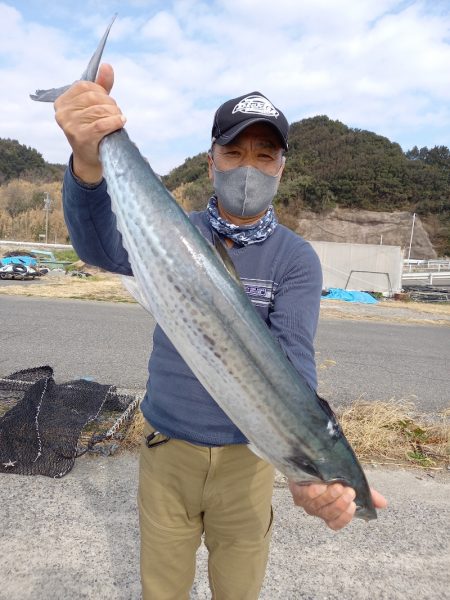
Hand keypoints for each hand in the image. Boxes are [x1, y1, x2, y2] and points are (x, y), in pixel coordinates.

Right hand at [54, 63, 125, 182]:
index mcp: (62, 102)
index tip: (107, 100)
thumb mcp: (94, 106)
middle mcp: (62, 113)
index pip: (83, 86)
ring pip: (99, 110)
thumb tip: (106, 66)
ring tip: (119, 119)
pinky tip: (121, 122)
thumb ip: (100, 86)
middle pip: (92, 97)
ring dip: (114, 113)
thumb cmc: (92, 129)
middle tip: (116, 112)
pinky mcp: (81, 137)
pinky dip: (115, 121)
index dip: (100, 91)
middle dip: (109, 103)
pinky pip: (102, 124)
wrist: (90, 158)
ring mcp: (70, 125)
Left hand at [288, 481, 387, 530]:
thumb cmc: (333, 474)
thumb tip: (384, 503)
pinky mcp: (295, 490)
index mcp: (330, 511)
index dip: (344, 517)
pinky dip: (312, 492)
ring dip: (329, 496)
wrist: (311, 459)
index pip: (336, 523)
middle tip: (349, 491)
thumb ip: (366, 493)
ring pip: (317, 505)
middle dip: (339, 503)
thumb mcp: (352, 482)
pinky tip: (319, 486)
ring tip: (338, 486)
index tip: (353, 505)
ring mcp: (306, 502)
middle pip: (328, 513)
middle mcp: (317, 510)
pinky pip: (303, 496)